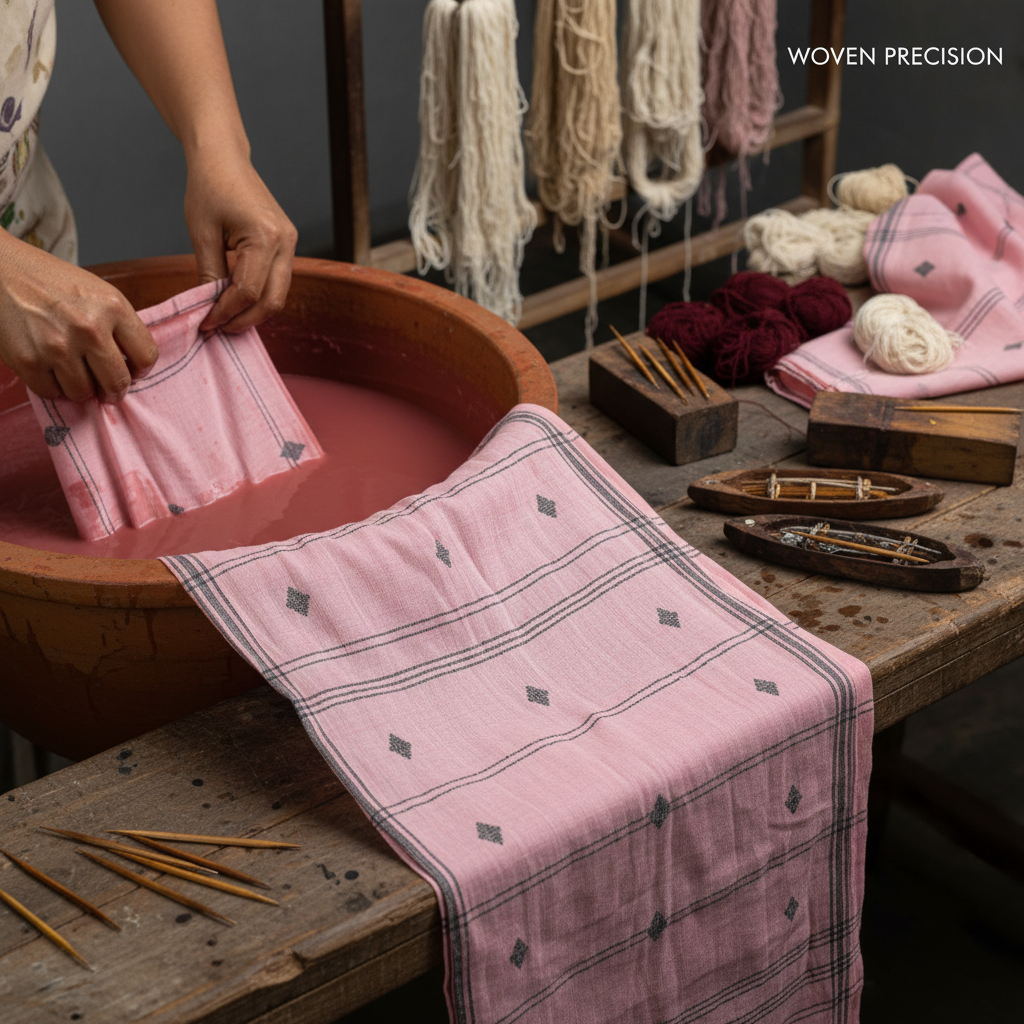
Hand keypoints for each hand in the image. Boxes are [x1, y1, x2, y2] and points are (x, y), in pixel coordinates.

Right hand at [0, 232, 158, 401]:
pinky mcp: (29, 360)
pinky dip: (52, 386)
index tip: (132, 371)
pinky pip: (52, 393)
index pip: (146, 356)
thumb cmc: (51, 282)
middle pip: (117, 382)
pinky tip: (50, 369)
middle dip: (114, 390)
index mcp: (113, 307)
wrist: (1, 269)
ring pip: (84, 393)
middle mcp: (89, 328)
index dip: (140, 370)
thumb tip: (132, 368)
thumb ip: (118, 326)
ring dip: (80, 388)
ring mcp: (58, 346)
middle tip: (106, 389)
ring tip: (73, 372)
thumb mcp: (97, 292)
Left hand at [184, 149, 296, 334]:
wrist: (224, 158)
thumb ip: (208, 274)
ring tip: (226, 317)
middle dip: (245, 320)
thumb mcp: (202, 233)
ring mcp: (291, 244)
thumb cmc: (209, 186)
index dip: (226, 312)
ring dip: (253, 312)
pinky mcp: (287, 245)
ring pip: (278, 296)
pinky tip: (237, 300)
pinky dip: (259, 297)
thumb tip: (209, 308)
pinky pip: (277, 282)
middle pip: (272, 301)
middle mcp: (286, 242)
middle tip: (218, 328)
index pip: (249, 291)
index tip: (206, 322)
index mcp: (265, 236)